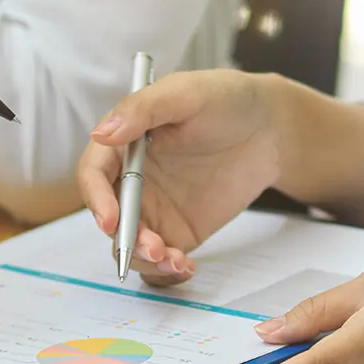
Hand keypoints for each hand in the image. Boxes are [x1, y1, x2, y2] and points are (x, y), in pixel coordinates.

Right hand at [77, 70, 287, 285]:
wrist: (270, 128)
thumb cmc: (225, 99)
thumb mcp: (184, 94)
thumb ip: (142, 110)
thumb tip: (101, 133)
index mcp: (123, 144)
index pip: (94, 174)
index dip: (96, 199)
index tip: (111, 220)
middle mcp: (132, 179)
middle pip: (110, 218)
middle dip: (125, 239)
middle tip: (153, 248)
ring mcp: (154, 208)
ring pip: (131, 244)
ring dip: (144, 259)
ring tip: (176, 259)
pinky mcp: (178, 230)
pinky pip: (161, 257)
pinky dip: (167, 270)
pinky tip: (187, 266)